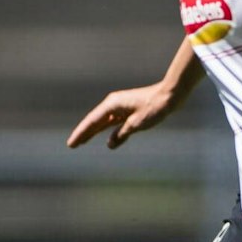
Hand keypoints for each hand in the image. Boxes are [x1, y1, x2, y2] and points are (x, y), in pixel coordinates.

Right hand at [66, 84, 182, 149]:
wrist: (170, 95)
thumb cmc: (154, 108)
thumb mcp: (136, 124)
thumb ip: (121, 134)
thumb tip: (110, 144)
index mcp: (112, 105)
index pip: (92, 122)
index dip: (80, 134)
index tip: (71, 144)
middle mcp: (113, 104)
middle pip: (94, 121)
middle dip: (84, 133)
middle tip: (72, 145)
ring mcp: (121, 107)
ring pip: (104, 122)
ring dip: (94, 132)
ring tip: (83, 142)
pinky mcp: (130, 110)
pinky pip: (115, 122)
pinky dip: (109, 130)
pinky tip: (107, 139)